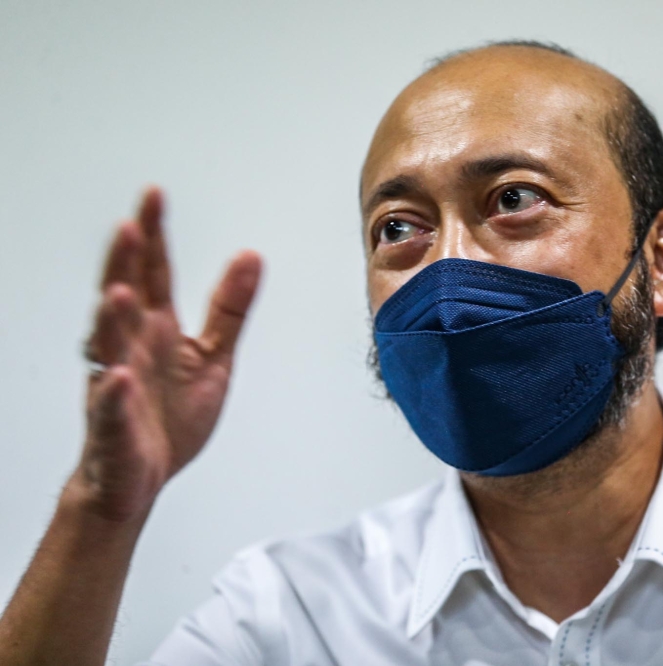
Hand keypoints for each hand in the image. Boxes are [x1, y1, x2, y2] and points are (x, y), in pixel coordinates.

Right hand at [70, 188, 261, 522]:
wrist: (138, 480)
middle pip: (124, 297)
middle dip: (126, 263)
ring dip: (112, 319)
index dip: (154, 236)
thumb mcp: (213, 357)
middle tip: (131, 225)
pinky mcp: (113, 427)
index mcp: (156, 330)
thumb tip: (251, 256)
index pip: (153, 274)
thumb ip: (230, 308)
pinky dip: (113, 394)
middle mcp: (130, 349)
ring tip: (120, 291)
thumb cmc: (168, 418)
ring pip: (108, 347)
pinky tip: (118, 377)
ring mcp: (116, 385)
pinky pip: (110, 408)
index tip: (154, 195)